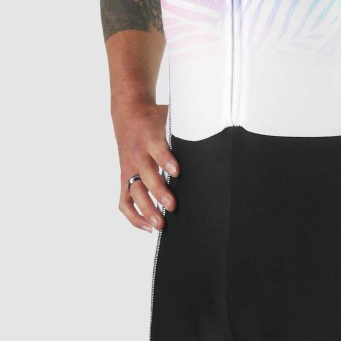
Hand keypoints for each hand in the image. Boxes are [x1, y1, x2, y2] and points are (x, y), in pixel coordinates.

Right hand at [112, 99, 179, 231]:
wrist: (128, 113)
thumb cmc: (156, 117)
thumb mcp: (171, 115)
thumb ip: (188, 125)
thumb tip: (216, 130)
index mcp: (150, 137)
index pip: (157, 149)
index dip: (165, 160)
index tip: (177, 172)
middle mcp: (138, 154)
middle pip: (146, 175)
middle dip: (158, 192)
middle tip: (173, 206)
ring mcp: (130, 167)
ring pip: (134, 191)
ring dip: (146, 209)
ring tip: (160, 225)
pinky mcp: (125, 177)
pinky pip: (124, 200)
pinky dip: (133, 215)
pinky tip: (147, 226)